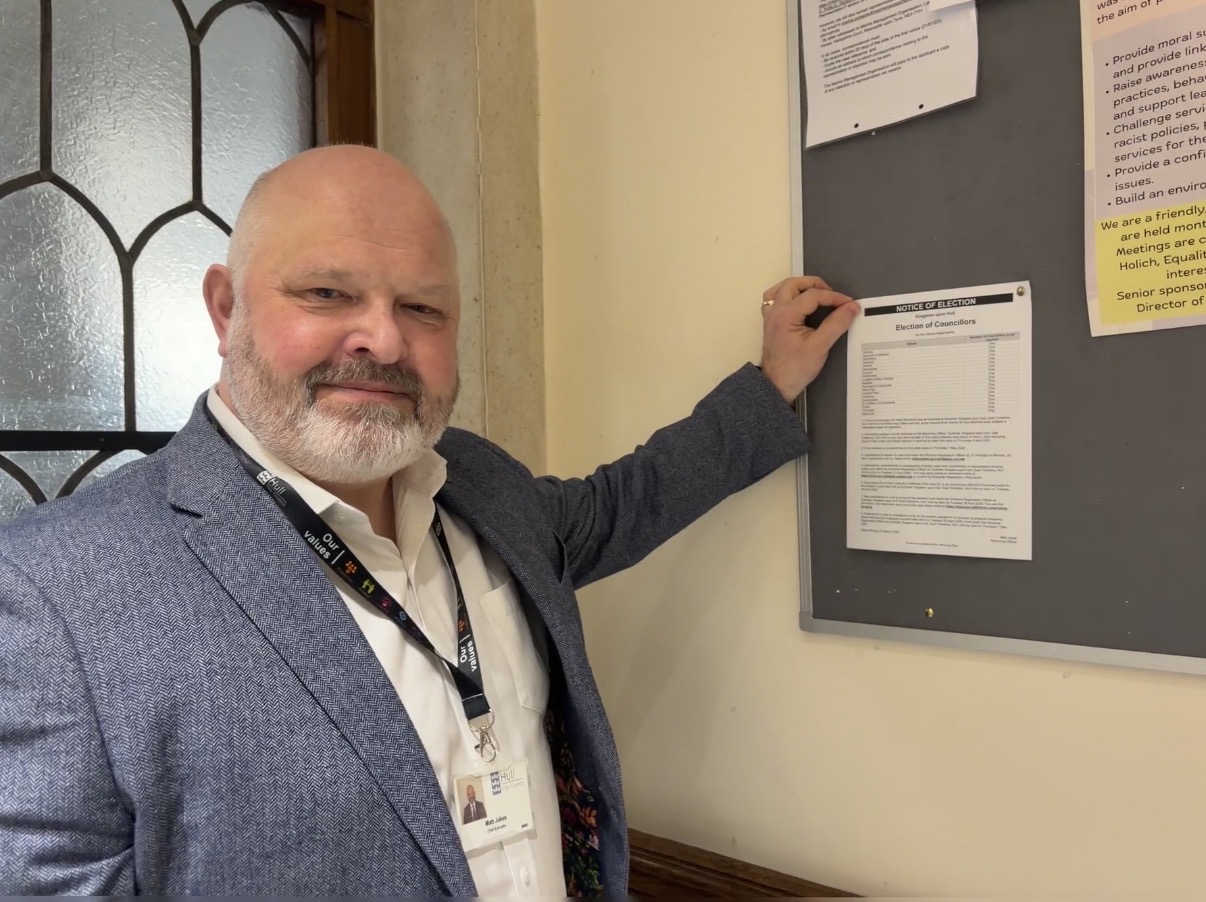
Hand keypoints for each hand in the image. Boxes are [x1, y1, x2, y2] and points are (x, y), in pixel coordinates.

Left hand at [759, 275, 859, 402]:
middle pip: (794, 284)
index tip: (848, 304)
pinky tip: (799, 301)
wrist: (776, 385)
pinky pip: (775, 299)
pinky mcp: (771, 323)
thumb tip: (851, 308)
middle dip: (815, 284)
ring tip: (817, 293)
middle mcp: (775, 312)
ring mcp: (771, 316)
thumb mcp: (820, 346)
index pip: (813, 295)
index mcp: (785, 315)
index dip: (834, 297)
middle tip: (832, 294)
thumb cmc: (794, 370)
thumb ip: (836, 324)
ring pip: (782, 288)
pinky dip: (789, 295)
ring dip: (800, 286)